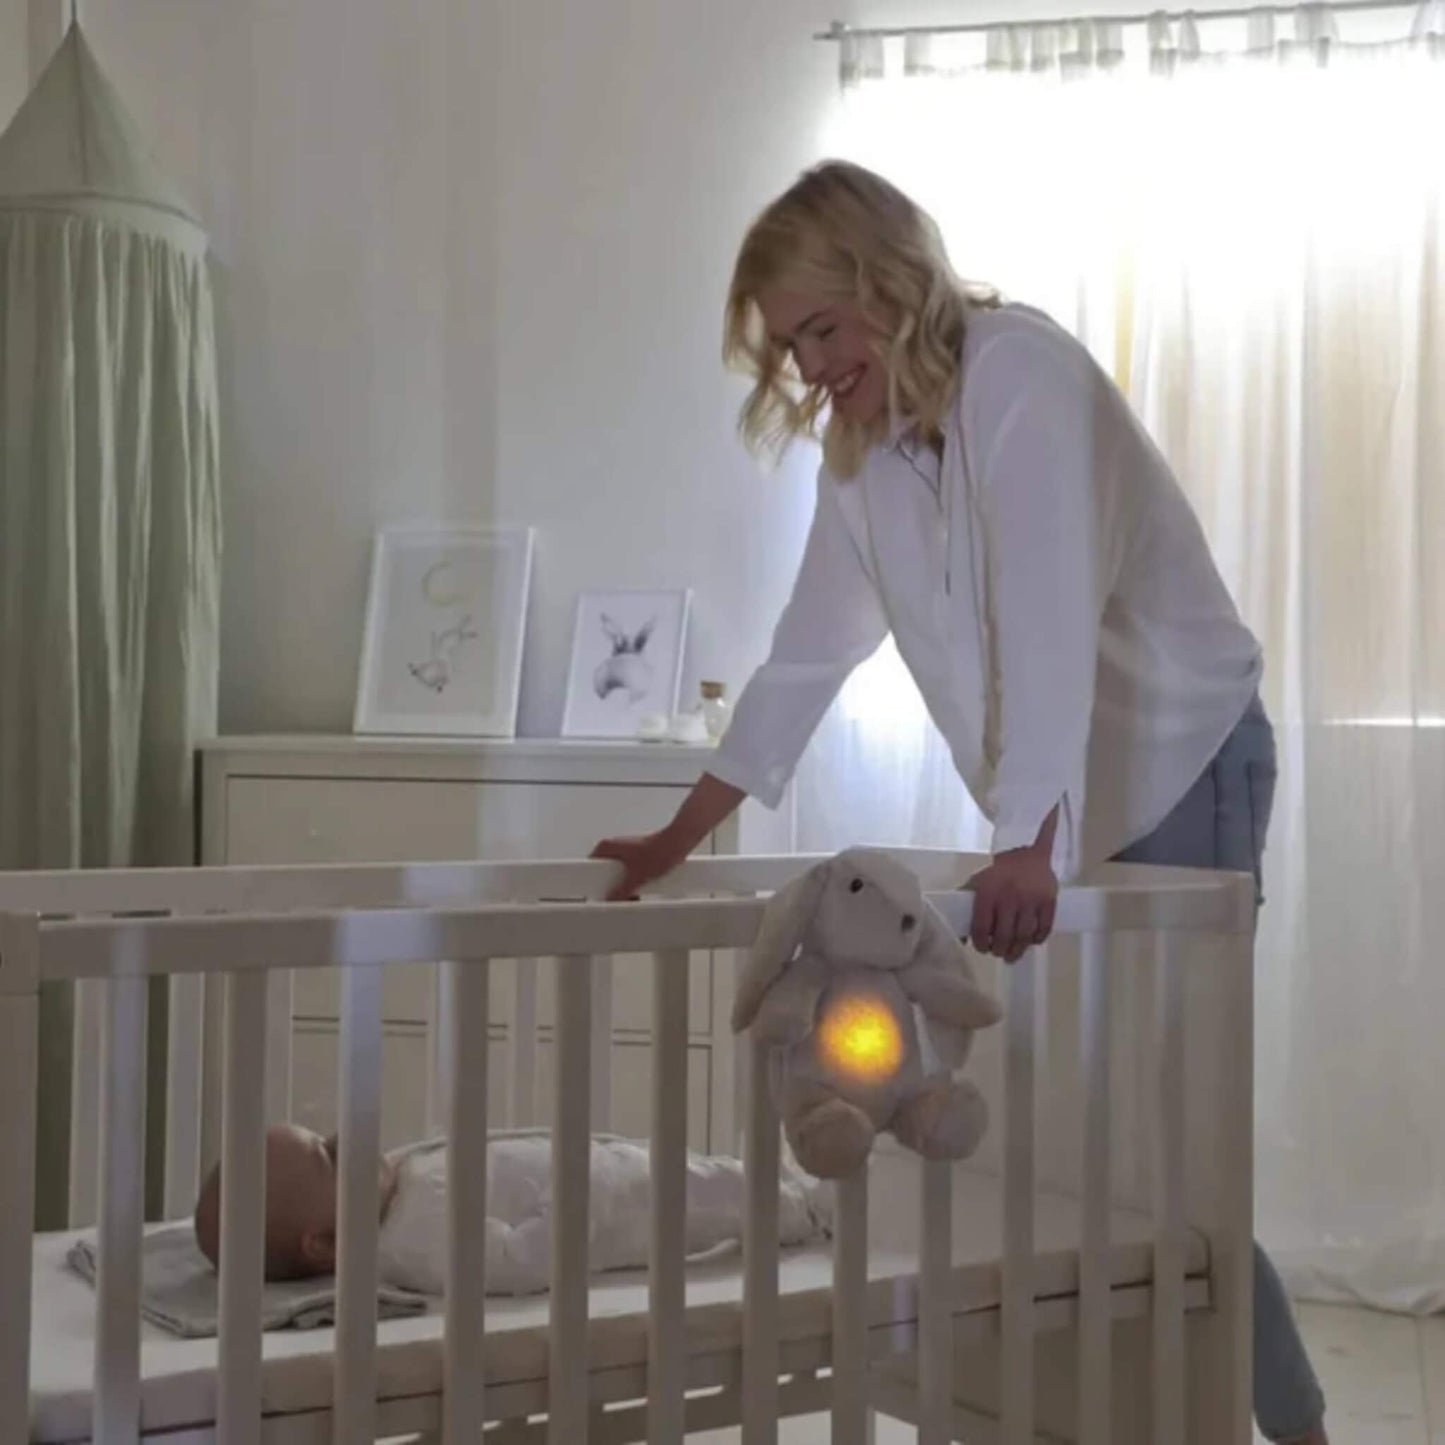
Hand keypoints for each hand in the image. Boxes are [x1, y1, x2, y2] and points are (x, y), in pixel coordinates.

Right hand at [589, 829, 689, 901]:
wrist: (678, 844)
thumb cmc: (659, 849)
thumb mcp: (636, 877)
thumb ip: (621, 891)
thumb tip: (612, 898)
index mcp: (607, 847)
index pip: (588, 866)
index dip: (591, 882)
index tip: (593, 894)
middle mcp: (614, 847)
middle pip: (604, 873)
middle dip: (611, 888)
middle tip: (615, 898)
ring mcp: (626, 852)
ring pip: (617, 875)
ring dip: (624, 887)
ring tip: (632, 895)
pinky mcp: (637, 857)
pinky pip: (629, 874)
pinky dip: (633, 883)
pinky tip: (640, 890)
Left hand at [962, 847, 1057, 962]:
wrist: (1028, 852)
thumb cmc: (998, 871)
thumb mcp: (978, 883)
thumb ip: (966, 908)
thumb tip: (960, 938)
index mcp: (988, 891)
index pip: (982, 927)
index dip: (980, 943)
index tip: (981, 948)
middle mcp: (1010, 896)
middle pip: (1004, 936)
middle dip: (999, 950)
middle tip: (997, 952)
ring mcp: (1031, 899)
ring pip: (1024, 936)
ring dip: (1016, 950)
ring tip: (1011, 955)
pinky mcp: (1049, 901)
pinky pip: (1044, 929)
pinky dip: (1036, 939)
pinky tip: (1029, 941)